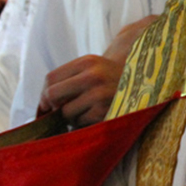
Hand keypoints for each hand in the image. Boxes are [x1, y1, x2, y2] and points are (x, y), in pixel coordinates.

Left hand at [39, 15, 155, 126]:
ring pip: (66, 112)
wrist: (143, 82)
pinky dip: (83, 123)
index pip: (50, 78)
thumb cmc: (109, 79)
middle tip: (56, 112)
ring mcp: (100, 94)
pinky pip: (80, 122)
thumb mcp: (91, 69)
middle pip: (52, 95)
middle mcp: (92, 76)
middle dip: (51, 107)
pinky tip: (95, 116)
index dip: (43, 94)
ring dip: (70, 116)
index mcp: (86, 62)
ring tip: (84, 111)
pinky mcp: (105, 111)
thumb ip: (68, 80)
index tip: (44, 105)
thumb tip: (42, 105)